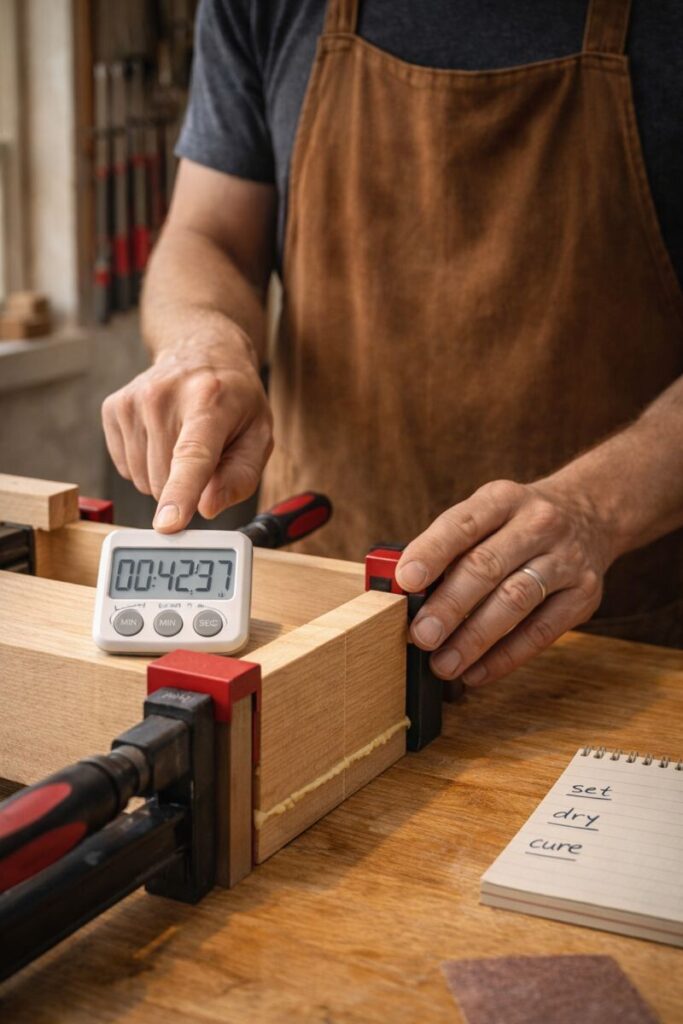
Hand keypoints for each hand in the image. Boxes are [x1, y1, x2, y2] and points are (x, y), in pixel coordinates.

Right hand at [102, 330, 272, 531]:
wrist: (201, 350)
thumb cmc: (235, 399)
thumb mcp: (259, 435)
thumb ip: (240, 477)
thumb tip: (207, 507)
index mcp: (209, 401)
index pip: (192, 456)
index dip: (181, 494)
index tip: (168, 523)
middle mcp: (164, 397)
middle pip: (165, 481)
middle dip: (187, 486)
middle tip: (205, 453)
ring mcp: (133, 401)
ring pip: (143, 480)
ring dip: (166, 475)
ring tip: (183, 440)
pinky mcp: (113, 409)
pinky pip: (126, 468)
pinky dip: (147, 464)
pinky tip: (162, 437)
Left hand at [395, 478, 614, 686]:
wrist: (591, 513)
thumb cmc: (518, 523)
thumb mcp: (487, 513)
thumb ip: (449, 547)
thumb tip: (405, 592)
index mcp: (503, 499)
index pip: (462, 524)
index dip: (431, 553)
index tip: (404, 581)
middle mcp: (538, 524)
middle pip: (488, 566)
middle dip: (449, 605)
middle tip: (420, 636)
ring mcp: (566, 559)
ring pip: (516, 601)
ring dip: (475, 638)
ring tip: (443, 664)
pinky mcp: (584, 595)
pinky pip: (542, 632)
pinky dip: (506, 657)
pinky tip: (476, 672)